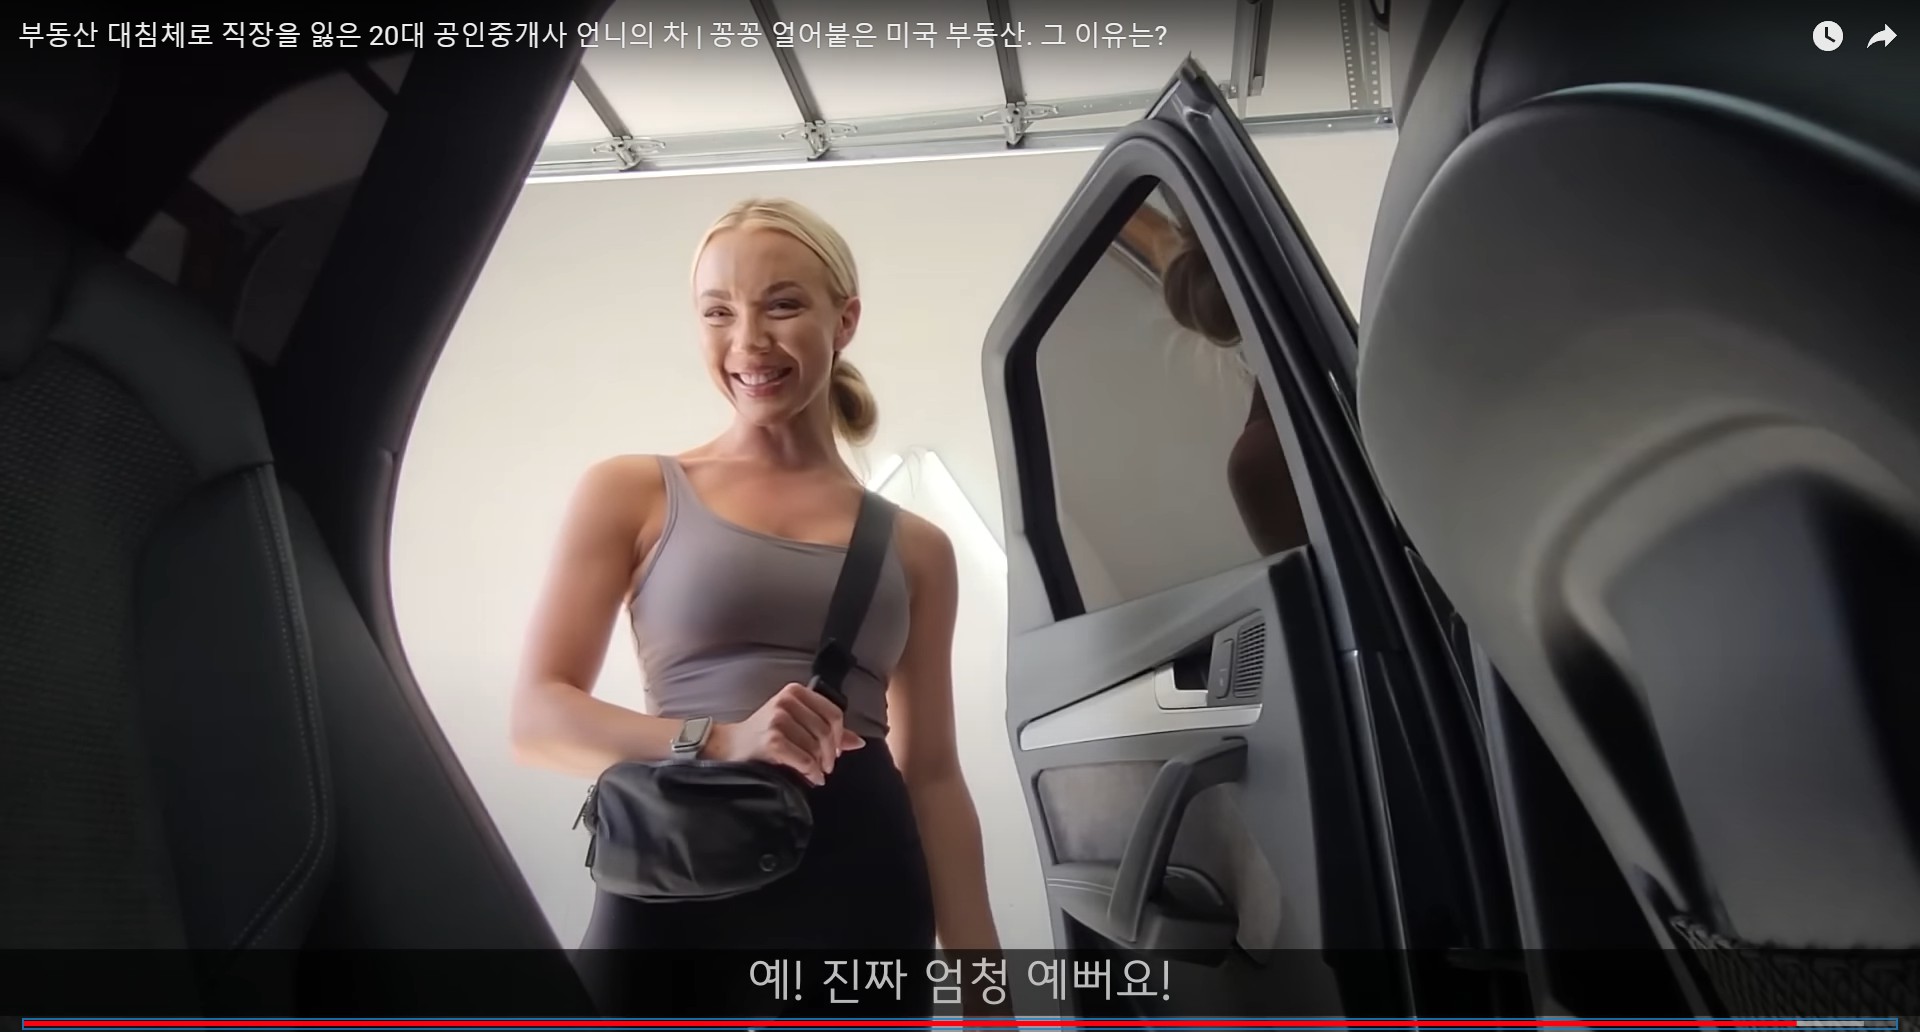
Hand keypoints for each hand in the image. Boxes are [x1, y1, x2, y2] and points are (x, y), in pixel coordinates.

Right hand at [705, 682, 863, 784]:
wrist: (729, 747)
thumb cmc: (765, 735)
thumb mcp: (797, 724)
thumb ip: (827, 730)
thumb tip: (859, 742)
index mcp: (795, 692)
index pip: (834, 713)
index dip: (839, 735)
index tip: (835, 750)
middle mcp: (786, 701)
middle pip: (826, 731)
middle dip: (830, 754)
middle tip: (826, 767)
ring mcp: (778, 719)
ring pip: (816, 747)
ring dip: (819, 765)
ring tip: (815, 773)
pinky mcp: (772, 740)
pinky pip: (804, 760)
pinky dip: (811, 772)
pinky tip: (810, 778)